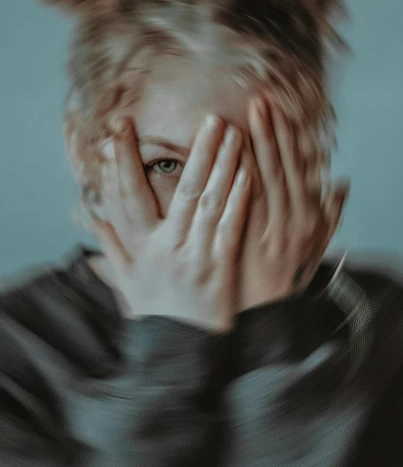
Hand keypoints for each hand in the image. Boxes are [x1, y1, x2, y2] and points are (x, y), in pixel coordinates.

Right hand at [91, 115, 250, 331]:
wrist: (182, 349)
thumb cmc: (156, 312)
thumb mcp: (127, 281)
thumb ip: (112, 246)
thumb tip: (92, 215)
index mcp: (140, 248)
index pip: (126, 195)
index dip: (121, 161)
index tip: (120, 129)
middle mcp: (167, 247)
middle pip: (181, 190)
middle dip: (196, 151)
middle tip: (207, 117)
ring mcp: (196, 254)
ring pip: (210, 201)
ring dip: (223, 164)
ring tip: (232, 131)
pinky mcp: (222, 264)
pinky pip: (231, 224)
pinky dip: (238, 196)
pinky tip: (247, 170)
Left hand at [237, 96, 347, 311]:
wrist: (265, 318)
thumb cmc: (286, 282)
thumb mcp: (316, 250)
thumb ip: (331, 216)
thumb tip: (341, 183)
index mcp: (311, 219)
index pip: (301, 169)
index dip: (291, 138)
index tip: (281, 111)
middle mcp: (295, 220)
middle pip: (284, 166)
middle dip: (274, 131)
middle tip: (263, 100)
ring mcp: (272, 229)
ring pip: (267, 178)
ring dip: (260, 144)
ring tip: (249, 113)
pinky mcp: (250, 238)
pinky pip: (247, 200)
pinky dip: (243, 174)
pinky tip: (233, 152)